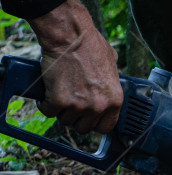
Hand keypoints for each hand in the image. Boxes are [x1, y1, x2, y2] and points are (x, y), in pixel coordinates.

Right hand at [28, 0, 121, 133]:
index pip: (106, 127)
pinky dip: (44, 104)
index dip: (95, 123)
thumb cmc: (90, 46)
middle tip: (71, 104)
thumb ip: (111, 83)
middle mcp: (99, 106)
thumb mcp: (112, 66)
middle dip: (76, 118)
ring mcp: (79, 105)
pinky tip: (47, 95)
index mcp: (115, 100)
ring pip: (65, 121)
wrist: (71, 37)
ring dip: (61, 111)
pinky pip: (48, 112)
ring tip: (60, 95)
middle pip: (84, 127)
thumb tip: (109, 86)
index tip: (88, 118)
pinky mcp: (58, 101)